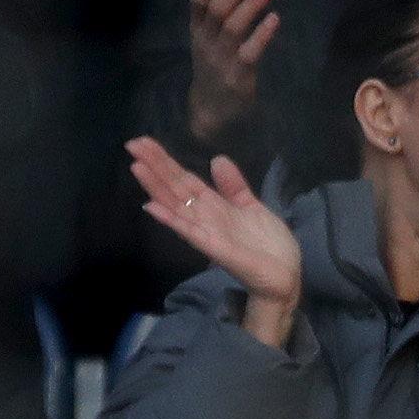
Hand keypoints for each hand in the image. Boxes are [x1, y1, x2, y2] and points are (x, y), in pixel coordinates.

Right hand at [129, 135, 303, 344]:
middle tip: (132, 144)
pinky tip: (151, 206)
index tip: (145, 142)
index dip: (165, 161)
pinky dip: (170, 219)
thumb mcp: (252, 206)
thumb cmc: (270, 245)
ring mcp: (206, 232)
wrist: (286, 276)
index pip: (184, 179)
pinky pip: (188, 231)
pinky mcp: (214, 248)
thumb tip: (217, 159)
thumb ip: (233, 186)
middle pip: (175, 187)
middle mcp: (204, 217)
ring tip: (137, 167)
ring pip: (175, 205)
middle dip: (154, 166)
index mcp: (214, 206)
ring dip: (155, 187)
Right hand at [183, 0, 278, 140]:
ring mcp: (221, 60)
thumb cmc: (214, 57)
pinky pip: (249, 54)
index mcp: (197, 27)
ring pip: (233, 29)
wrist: (212, 109)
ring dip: (253, 5)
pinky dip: (261, 35)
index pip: (197, 0)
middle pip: (217, 10)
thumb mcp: (207, 24)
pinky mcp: (238, 77)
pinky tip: (275, 18)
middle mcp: (206, 41)